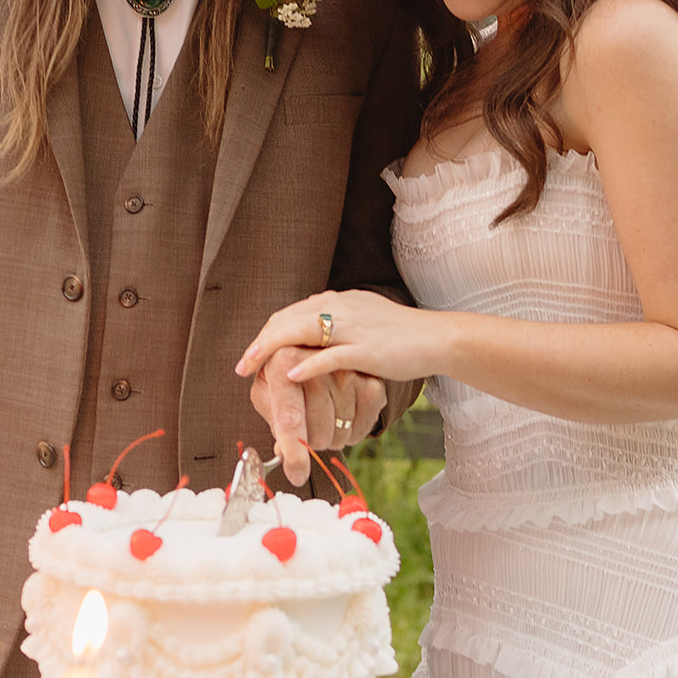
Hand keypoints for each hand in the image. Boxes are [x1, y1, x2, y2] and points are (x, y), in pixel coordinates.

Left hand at [238, 289, 434, 392]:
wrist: (436, 337)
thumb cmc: (399, 335)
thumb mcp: (361, 320)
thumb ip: (334, 325)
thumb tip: (308, 337)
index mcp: (336, 301)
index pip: (289, 313)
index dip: (267, 334)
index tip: (252, 354)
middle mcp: (340, 308)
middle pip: (287, 320)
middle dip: (260, 342)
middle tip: (241, 366)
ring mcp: (353, 327)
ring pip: (301, 332)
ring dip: (271, 350)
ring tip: (252, 368)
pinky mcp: (366, 349)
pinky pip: (329, 356)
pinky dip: (307, 365)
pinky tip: (289, 376)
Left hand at [249, 348, 385, 486]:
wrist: (316, 350)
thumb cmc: (284, 376)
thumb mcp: (268, 393)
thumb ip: (275, 424)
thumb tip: (286, 459)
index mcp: (281, 362)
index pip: (290, 419)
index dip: (294, 453)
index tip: (297, 476)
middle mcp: (317, 362)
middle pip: (316, 434)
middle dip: (308, 443)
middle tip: (304, 426)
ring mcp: (348, 371)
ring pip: (339, 435)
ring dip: (330, 437)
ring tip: (323, 415)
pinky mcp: (372, 382)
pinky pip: (361, 430)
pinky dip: (351, 433)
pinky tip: (341, 416)